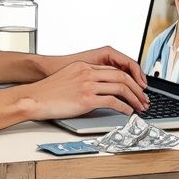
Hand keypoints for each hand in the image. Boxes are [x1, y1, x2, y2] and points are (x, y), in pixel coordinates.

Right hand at [17, 60, 149, 121]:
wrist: (34, 98)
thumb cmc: (47, 92)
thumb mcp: (67, 78)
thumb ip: (83, 79)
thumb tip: (98, 91)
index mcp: (84, 66)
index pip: (113, 68)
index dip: (128, 78)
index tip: (135, 87)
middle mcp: (87, 72)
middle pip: (121, 75)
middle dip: (136, 88)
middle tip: (143, 98)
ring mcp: (87, 85)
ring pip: (121, 87)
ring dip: (134, 98)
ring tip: (140, 107)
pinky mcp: (86, 99)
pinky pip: (113, 101)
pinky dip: (124, 107)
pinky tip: (128, 112)